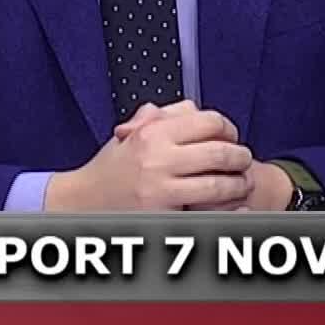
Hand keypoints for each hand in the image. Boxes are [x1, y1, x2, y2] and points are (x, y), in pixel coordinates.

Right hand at [45, 105, 252, 210]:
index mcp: (152, 134)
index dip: (228, 127)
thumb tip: (192, 109)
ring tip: (242, 184)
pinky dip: (229, 212)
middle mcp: (158, 160)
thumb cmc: (107, 170)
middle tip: (245, 161)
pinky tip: (236, 209)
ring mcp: (162, 191)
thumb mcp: (129, 135)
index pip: (208, 122)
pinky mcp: (164, 216)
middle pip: (221, 153)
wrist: (79, 203)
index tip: (231, 135)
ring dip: (239, 185)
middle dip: (241, 157)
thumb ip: (160, 117)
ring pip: (221, 186)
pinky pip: (209, 214)